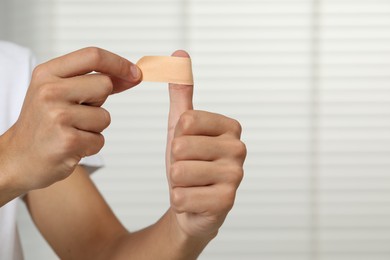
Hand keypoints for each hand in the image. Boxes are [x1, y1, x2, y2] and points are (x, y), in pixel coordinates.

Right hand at [0, 47, 140, 192]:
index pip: (92, 56)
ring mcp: (57, 116)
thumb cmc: (43, 123)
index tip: (135, 73)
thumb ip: (90, 81)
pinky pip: (100, 140)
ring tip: (70, 131)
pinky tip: (70, 145)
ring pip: (105, 117)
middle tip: (77, 113)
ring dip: (94, 128)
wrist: (18, 158)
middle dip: (100, 101)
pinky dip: (90, 145)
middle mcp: (50, 91)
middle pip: (104, 85)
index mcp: (47, 73)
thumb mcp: (57, 91)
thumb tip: (131, 75)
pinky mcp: (67, 141)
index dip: (119, 63)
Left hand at [165, 51, 245, 238]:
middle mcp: (239, 148)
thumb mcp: (181, 127)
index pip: (186, 121)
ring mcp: (236, 176)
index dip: (177, 137)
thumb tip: (179, 53)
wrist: (192, 204)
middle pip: (180, 147)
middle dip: (175, 162)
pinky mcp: (227, 201)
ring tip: (192, 184)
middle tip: (189, 169)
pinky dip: (180, 200)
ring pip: (179, 172)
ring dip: (177, 182)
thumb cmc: (188, 163)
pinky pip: (181, 196)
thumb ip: (182, 93)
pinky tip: (195, 200)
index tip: (189, 148)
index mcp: (231, 127)